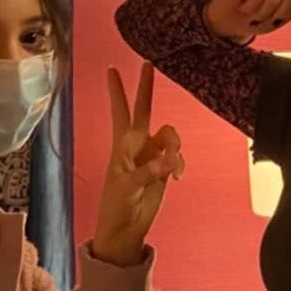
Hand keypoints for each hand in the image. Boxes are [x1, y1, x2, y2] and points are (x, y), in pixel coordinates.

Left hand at [92, 63, 184, 266]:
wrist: (126, 227)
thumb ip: (149, 171)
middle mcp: (138, 145)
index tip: (111, 69)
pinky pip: (178, 156)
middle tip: (148, 64)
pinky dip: (179, 164)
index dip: (117, 91)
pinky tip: (177, 177)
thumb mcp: (127, 187)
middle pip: (144, 109)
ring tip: (173, 167)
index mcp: (122, 145)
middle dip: (145, 88)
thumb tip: (170, 160)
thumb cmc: (117, 204)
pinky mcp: (165, 169)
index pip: (120, 111)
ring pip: (170, 134)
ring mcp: (153, 155)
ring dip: (174, 146)